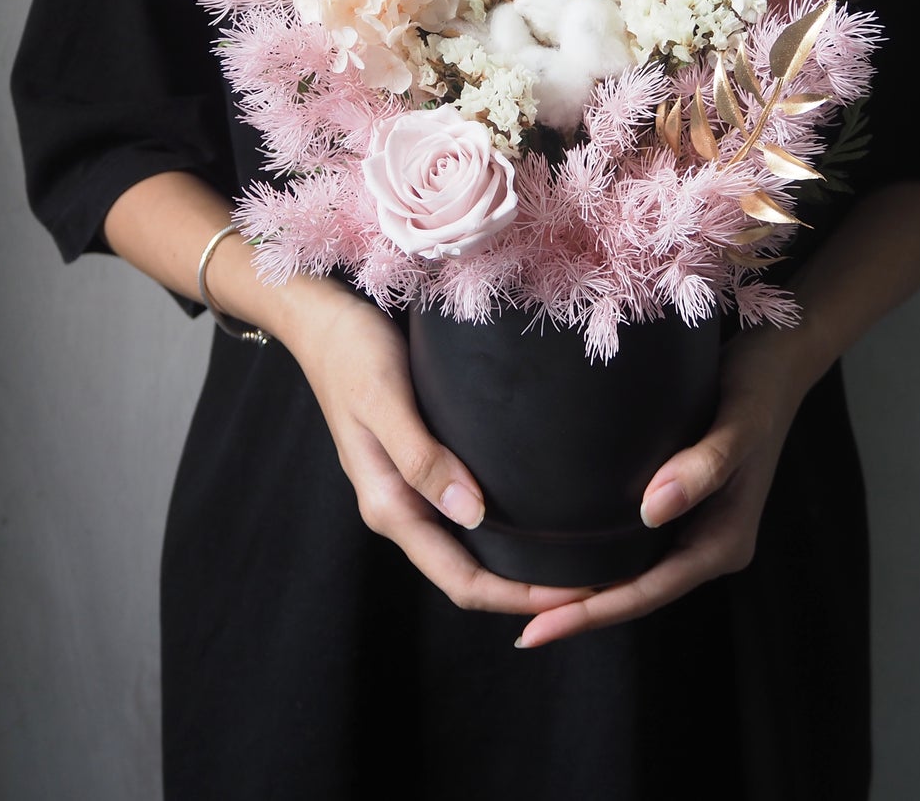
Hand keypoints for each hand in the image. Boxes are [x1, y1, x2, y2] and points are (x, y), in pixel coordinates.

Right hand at [280, 279, 591, 617]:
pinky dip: (504, 528)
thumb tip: (472, 514)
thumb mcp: (385, 399)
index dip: (517, 597)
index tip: (576, 594)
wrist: (323, 322)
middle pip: (468, 574)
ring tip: (577, 560)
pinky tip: (539, 515)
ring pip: (468, 549)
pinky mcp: (421, 465)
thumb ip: (421, 458)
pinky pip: (466, 514)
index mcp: (389, 505)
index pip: (460, 579)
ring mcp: (410, 490)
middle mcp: (401, 507)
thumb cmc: (353, 353)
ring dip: (518, 565)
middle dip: (526, 592)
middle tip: (596, 585)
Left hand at [512, 323, 814, 648]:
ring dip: (585, 589)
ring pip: (633, 573)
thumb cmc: (757, 387)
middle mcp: (710, 543)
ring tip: (527, 600)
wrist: (778, 360)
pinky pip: (634, 545)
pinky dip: (598, 556)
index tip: (538, 629)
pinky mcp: (682, 505)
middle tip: (521, 627)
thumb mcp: (739, 423)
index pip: (649, 591)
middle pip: (637, 592)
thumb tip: (652, 511)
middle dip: (580, 612)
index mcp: (725, 541)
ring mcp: (695, 527)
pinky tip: (561, 553)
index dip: (592, 612)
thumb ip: (704, 467)